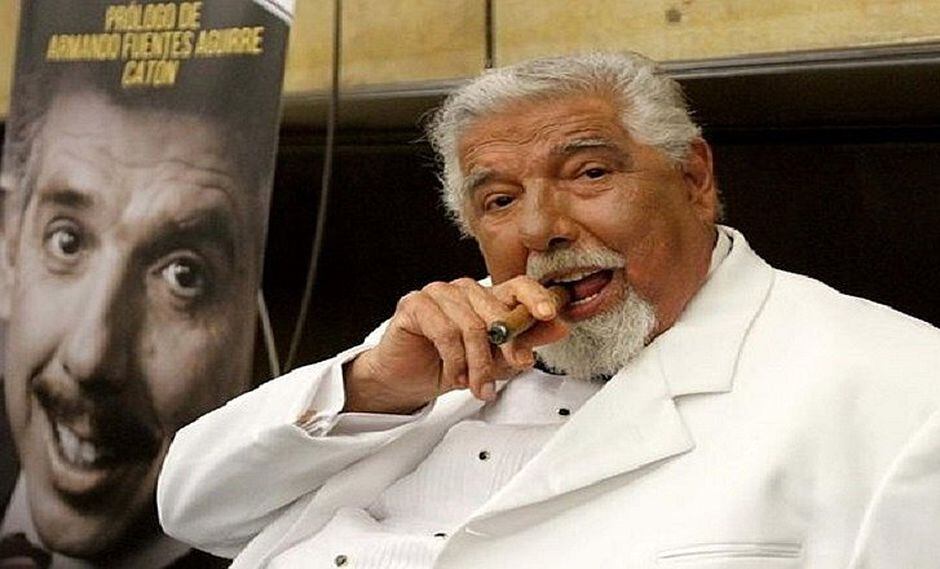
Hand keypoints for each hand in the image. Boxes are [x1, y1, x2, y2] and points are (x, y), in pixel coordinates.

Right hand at [342, 276, 568, 413]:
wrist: (407, 380)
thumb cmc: (449, 365)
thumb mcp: (495, 361)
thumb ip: (524, 344)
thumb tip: (559, 328)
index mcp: (486, 298)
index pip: (518, 285)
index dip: (536, 297)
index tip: (549, 314)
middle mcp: (463, 290)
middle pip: (496, 312)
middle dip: (506, 349)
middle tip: (508, 372)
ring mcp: (438, 293)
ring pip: (471, 326)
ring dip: (477, 364)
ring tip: (475, 386)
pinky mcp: (415, 304)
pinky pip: (444, 331)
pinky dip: (454, 360)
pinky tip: (453, 376)